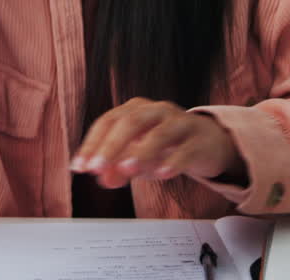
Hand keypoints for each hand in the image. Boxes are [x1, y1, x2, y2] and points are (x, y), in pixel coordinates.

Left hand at [69, 98, 244, 188]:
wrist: (208, 143)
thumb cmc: (167, 147)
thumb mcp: (138, 158)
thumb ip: (118, 168)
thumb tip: (102, 178)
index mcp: (136, 110)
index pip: (108, 122)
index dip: (92, 144)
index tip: (80, 166)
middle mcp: (157, 111)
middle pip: (131, 122)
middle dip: (111, 145)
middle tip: (98, 167)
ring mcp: (180, 122)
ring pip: (160, 133)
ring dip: (142, 151)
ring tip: (128, 169)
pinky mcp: (200, 140)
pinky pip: (186, 149)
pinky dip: (173, 161)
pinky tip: (162, 174)